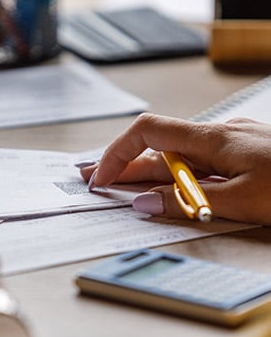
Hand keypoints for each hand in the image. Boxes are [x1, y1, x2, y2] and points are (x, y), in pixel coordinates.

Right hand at [80, 113, 270, 224]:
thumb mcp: (242, 201)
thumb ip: (189, 203)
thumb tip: (144, 204)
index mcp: (213, 139)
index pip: (148, 132)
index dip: (118, 152)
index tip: (103, 178)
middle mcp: (217, 136)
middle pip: (157, 147)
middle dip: (122, 164)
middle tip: (94, 180)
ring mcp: (228, 145)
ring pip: (175, 156)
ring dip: (144, 171)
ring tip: (116, 183)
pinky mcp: (239, 155)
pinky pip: (194, 163)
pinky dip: (170, 175)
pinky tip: (162, 184)